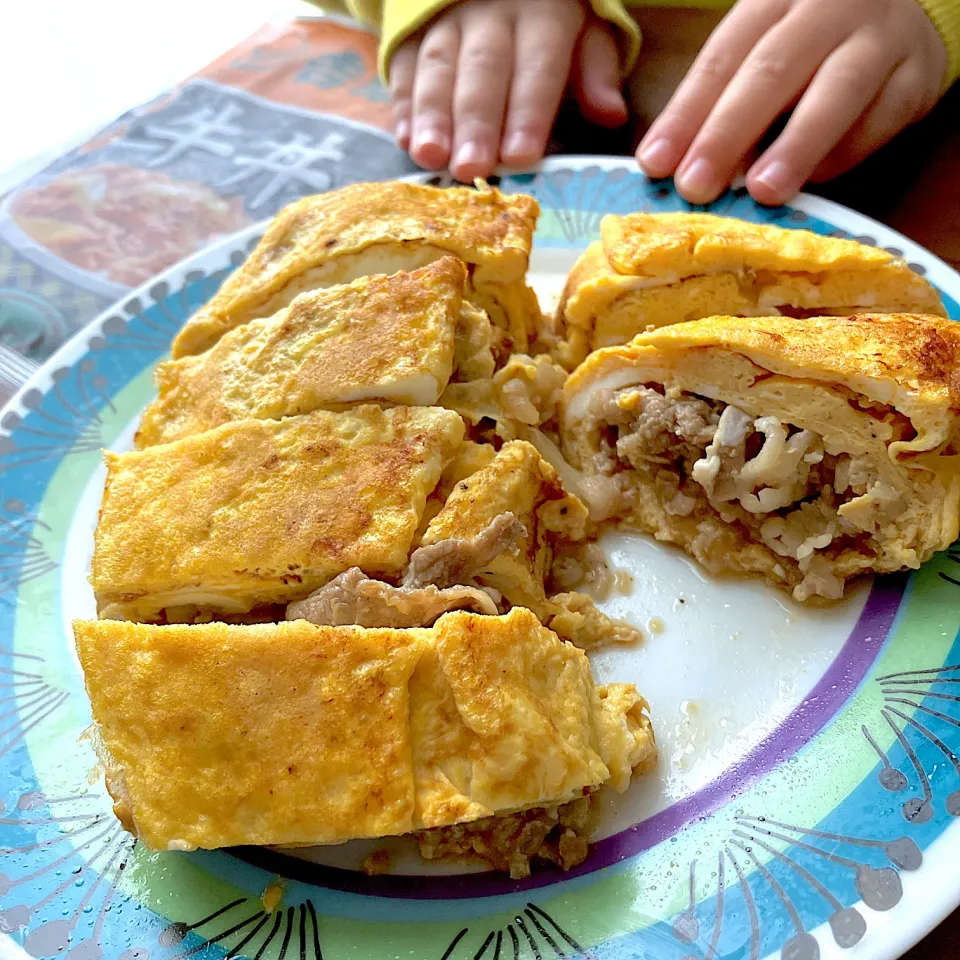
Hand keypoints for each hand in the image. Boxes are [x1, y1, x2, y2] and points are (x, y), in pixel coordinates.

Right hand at [389, 0, 627, 181]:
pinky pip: (404, 67)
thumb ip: (595, 70)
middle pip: (483, 69)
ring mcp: (446, 20)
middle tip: (471, 168)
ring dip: (433, 116)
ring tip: (431, 156)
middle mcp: (491, 13)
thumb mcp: (583, 29)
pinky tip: (406, 140)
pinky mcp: (411, 32)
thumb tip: (612, 114)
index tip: (521, 157)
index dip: (528, 113)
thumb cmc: (546, 17)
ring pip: (438, 66)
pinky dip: (404, 106)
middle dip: (476, 122)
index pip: (537, 67)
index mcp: (542, 14)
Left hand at [635, 0, 947, 204]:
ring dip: (796, 146)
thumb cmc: (808, 50)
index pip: (720, 59)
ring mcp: (879, 37)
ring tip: (762, 191)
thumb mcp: (758, 61)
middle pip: (771, 71)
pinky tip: (813, 181)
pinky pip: (880, 117)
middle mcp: (827, 9)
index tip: (655, 163)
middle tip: (696, 187)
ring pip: (837, 91)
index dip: (685, 115)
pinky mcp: (916, 74)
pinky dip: (845, 153)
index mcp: (772, 2)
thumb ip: (722, 107)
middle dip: (728, 134)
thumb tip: (685, 173)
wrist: (896, 18)